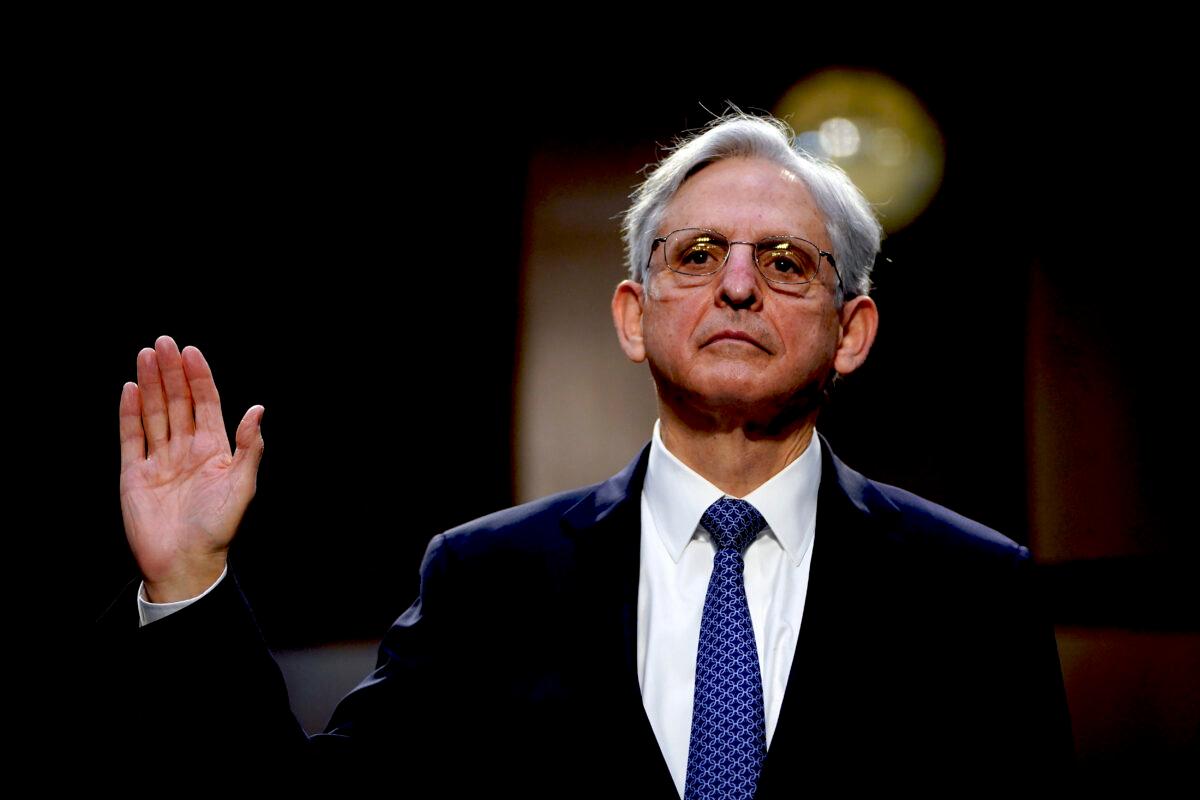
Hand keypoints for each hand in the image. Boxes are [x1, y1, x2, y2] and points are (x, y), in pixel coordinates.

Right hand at [119, 335, 264, 602]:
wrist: (185, 562)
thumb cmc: (218, 528)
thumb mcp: (242, 485)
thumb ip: (250, 447)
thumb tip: (258, 409)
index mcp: (214, 449)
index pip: (205, 404)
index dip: (199, 377)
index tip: (191, 351)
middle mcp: (186, 449)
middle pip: (178, 402)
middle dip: (171, 372)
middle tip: (164, 342)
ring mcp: (160, 460)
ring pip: (155, 413)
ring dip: (151, 384)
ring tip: (146, 355)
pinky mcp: (135, 473)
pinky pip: (131, 437)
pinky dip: (130, 414)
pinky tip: (131, 390)